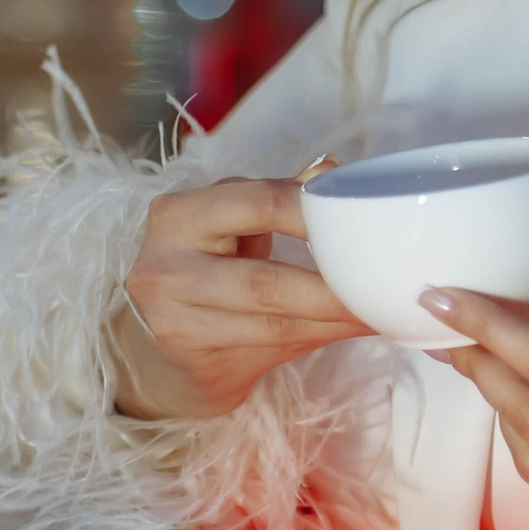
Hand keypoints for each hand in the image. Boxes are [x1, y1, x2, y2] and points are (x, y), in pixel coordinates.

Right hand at [110, 162, 370, 420]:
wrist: (146, 352)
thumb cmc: (201, 273)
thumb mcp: (226, 226)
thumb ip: (275, 200)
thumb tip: (332, 168)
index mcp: (179, 215)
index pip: (257, 202)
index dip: (315, 211)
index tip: (365, 221)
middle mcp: (166, 266)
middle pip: (264, 278)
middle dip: (332, 285)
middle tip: (382, 282)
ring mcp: (174, 321)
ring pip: (274, 319)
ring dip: (336, 316)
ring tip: (378, 309)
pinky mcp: (194, 361)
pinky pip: (273, 345)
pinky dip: (322, 335)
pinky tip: (353, 328)